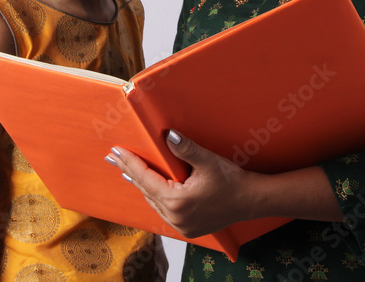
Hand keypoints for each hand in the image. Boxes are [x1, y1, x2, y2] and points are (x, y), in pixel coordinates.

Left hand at [105, 130, 255, 237]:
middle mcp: (176, 217)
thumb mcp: (208, 161)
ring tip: (127, 171)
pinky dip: (154, 197)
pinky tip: (150, 189)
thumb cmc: (232, 181)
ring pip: (153, 202)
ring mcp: (181, 225)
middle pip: (145, 190)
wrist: (251, 201)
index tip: (116, 151)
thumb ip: (186, 149)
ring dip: (141, 185)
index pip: (145, 178)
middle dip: (130, 172)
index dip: (129, 163)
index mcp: (177, 201)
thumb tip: (168, 136)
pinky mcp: (187, 228)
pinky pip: (163, 210)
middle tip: (113, 158)